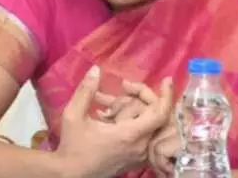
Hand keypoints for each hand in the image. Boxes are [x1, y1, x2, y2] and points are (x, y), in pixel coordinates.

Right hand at [55, 66, 172, 177]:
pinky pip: (142, 134)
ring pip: (147, 123)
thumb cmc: (72, 147)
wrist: (70, 175)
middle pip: (153, 114)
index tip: (167, 80)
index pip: (159, 114)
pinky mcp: (135, 159)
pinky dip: (131, 121)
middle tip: (123, 87)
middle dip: (140, 96)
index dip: (166, 95)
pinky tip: (108, 115)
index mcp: (129, 135)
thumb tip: (96, 69)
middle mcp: (140, 146)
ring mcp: (139, 155)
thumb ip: (86, 91)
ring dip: (133, 109)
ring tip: (108, 104)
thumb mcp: (73, 116)